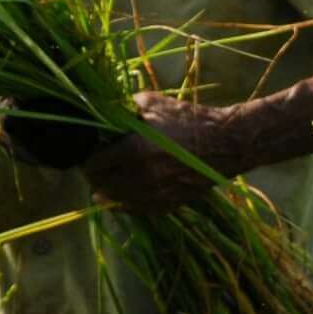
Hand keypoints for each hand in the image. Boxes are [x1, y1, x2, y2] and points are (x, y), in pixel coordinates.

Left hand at [79, 92, 243, 212]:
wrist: (225, 143)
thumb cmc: (188, 119)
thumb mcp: (152, 103)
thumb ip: (122, 109)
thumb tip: (100, 112)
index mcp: (134, 150)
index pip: (94, 163)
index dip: (87, 158)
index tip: (88, 152)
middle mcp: (141, 177)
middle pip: (101, 185)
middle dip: (94, 175)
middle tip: (94, 166)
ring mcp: (154, 195)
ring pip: (116, 201)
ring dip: (106, 191)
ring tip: (104, 182)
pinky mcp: (167, 205)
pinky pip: (136, 210)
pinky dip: (124, 203)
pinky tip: (120, 196)